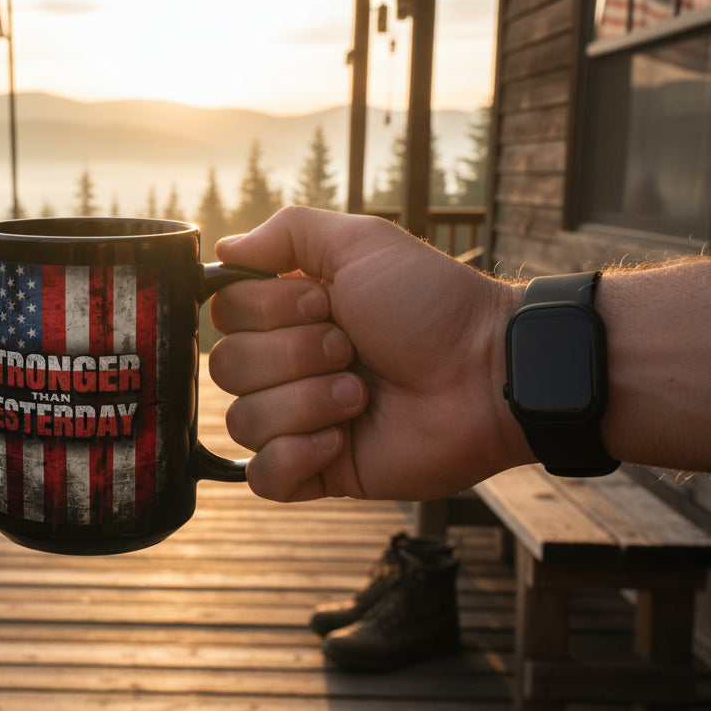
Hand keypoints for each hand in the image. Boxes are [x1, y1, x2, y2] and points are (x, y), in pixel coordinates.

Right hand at [209, 206, 529, 501]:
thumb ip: (288, 232)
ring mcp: (301, 420)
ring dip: (307, 403)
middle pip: (227, 367)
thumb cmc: (432, 304)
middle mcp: (287, 365)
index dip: (266, 311)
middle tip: (352, 349)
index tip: (322, 304)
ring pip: (243, 422)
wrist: (486, 372)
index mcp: (289, 314)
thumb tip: (224, 247)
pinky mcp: (320, 471)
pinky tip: (340, 441)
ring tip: (361, 395)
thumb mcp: (361, 243)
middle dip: (294, 357)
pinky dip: (293, 458)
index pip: (224, 314)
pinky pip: (263, 479)